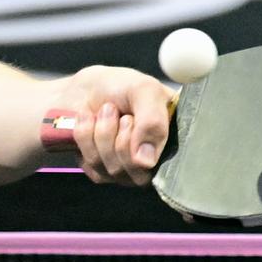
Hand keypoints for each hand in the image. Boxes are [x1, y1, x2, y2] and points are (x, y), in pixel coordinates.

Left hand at [52, 65, 173, 185]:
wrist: (86, 86)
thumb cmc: (120, 86)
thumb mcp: (144, 90)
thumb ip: (153, 121)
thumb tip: (145, 162)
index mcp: (174, 141)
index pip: (171, 168)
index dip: (146, 144)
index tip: (130, 118)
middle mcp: (155, 162)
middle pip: (139, 174)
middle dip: (120, 137)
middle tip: (118, 112)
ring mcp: (128, 170)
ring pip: (113, 170)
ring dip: (102, 133)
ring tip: (104, 111)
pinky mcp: (102, 172)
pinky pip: (93, 167)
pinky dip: (86, 138)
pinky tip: (90, 121)